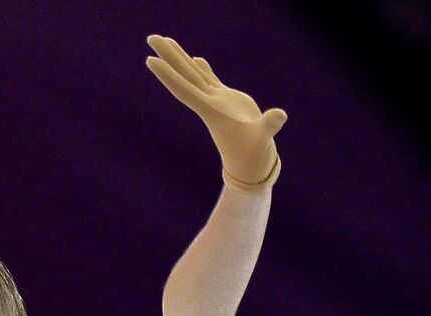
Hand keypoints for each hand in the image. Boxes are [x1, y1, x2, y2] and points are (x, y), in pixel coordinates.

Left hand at [144, 35, 287, 190]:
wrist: (251, 164)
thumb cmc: (254, 153)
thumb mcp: (262, 139)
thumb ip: (269, 127)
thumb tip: (279, 116)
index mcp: (211, 111)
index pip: (184, 89)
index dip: (168, 75)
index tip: (151, 60)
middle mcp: (209, 103)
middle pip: (184, 75)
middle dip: (169, 56)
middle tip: (151, 37)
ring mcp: (217, 101)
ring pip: (195, 74)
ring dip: (180, 58)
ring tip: (166, 41)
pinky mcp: (227, 100)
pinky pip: (210, 80)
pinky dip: (202, 69)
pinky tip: (193, 58)